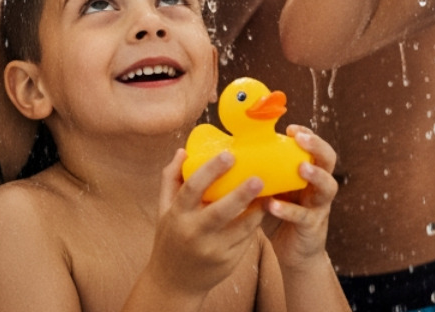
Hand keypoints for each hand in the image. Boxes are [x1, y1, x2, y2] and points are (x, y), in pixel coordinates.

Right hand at [143, 149, 266, 297]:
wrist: (174, 283)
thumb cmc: (170, 237)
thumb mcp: (164, 209)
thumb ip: (172, 179)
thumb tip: (184, 151)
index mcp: (177, 215)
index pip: (192, 189)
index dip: (211, 170)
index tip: (229, 154)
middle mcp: (194, 233)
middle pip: (220, 211)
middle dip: (241, 194)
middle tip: (259, 177)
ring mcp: (213, 250)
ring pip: (241, 228)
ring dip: (257, 209)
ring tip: (270, 190)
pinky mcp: (228, 261)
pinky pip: (246, 239)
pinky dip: (256, 223)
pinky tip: (264, 208)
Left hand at [261, 127, 339, 268]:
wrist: (291, 252)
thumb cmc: (278, 213)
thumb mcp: (273, 188)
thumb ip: (263, 172)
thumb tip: (231, 150)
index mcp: (309, 172)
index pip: (315, 146)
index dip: (308, 135)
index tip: (291, 128)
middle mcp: (318, 186)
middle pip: (329, 160)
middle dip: (317, 147)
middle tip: (301, 139)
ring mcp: (319, 206)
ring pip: (327, 186)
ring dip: (315, 175)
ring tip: (301, 168)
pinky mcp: (312, 226)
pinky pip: (303, 216)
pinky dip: (288, 210)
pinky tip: (273, 205)